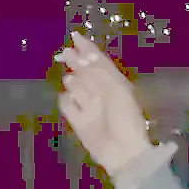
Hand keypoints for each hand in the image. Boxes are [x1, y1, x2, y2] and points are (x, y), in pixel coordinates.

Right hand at [55, 32, 150, 177]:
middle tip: (64, 53)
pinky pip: (69, 106)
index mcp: (114, 83)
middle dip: (75, 61)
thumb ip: (99, 73)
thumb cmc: (124, 119)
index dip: (87, 48)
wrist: (123, 152)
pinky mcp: (80, 122)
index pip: (99, 61)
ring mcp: (90, 107)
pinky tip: (67, 97)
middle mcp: (101, 92)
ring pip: (76, 87)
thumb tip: (83, 57)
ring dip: (72, 80)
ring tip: (71, 79)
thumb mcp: (116, 91)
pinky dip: (66, 100)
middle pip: (86, 72)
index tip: (74, 36)